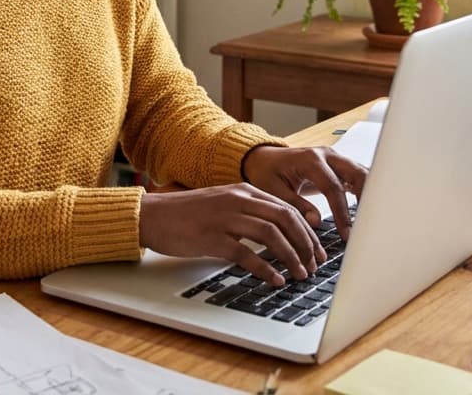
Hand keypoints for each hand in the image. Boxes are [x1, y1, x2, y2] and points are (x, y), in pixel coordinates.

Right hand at [138, 184, 325, 286]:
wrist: (154, 215)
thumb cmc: (187, 213)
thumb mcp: (223, 204)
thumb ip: (248, 212)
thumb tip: (279, 232)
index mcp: (243, 191)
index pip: (286, 208)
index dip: (307, 231)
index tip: (317, 250)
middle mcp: (237, 200)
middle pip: (284, 219)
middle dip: (306, 244)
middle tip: (315, 265)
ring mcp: (225, 218)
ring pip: (271, 235)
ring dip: (291, 257)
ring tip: (300, 275)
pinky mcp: (212, 238)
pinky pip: (246, 254)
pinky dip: (265, 269)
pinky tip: (274, 280)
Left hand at [240, 145, 367, 240]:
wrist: (264, 159)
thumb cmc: (266, 173)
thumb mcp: (273, 190)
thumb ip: (295, 205)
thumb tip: (316, 221)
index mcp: (310, 159)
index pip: (333, 187)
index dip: (342, 212)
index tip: (347, 233)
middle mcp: (326, 155)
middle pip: (356, 173)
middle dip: (367, 198)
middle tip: (371, 224)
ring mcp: (334, 159)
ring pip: (361, 173)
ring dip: (370, 194)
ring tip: (375, 220)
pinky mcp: (338, 166)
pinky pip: (357, 177)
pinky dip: (365, 191)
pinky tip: (369, 211)